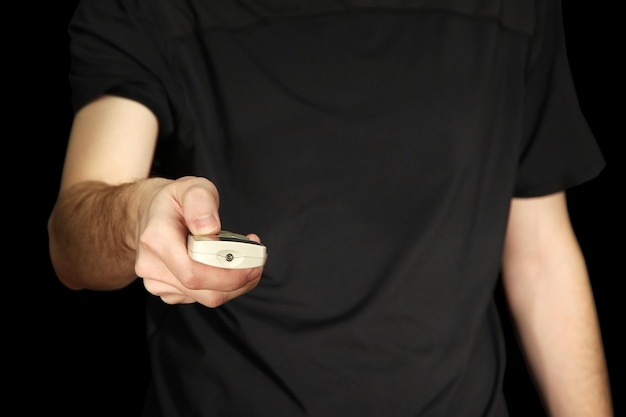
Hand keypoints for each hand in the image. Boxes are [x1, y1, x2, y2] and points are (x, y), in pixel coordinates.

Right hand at [135, 176, 262, 306]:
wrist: (148, 215)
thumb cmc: (172, 202)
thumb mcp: (190, 187)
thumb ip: (200, 201)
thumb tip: (209, 228)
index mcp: (157, 239)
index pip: (194, 273)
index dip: (229, 274)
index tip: (253, 261)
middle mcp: (153, 266)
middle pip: (206, 292)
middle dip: (240, 280)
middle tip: (258, 261)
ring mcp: (159, 282)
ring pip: (208, 298)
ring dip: (235, 283)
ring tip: (245, 258)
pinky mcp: (169, 291)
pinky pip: (203, 297)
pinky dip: (223, 285)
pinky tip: (227, 266)